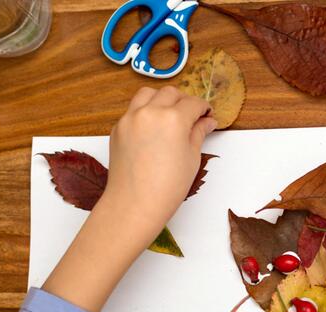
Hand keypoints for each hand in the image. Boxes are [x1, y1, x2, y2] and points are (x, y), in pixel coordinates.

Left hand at [43, 87, 216, 311]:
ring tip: (169, 115)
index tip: (207, 116)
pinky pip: (134, 109)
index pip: (193, 103)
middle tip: (191, 116)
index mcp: (174, 118)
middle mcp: (150, 111)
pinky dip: (145, 111)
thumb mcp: (192, 158)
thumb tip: (207, 121)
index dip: (204, 108)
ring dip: (162, 99)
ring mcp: (131, 117)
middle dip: (184, 101)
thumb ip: (198, 133)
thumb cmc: (168, 186)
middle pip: (171, 93)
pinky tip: (152, 129)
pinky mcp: (118, 127)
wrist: (134, 204)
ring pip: (148, 94)